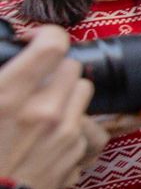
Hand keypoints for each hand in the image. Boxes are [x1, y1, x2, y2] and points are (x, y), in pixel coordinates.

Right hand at [0, 26, 106, 188]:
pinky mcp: (76, 153)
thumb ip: (0, 80)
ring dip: (66, 94)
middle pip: (72, 67)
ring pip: (83, 92)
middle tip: (34, 80)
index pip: (53, 44)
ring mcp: (65, 133)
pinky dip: (70, 125)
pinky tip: (46, 135)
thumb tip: (12, 57)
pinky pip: (84, 124)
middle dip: (54, 69)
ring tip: (42, 106)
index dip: (47, 35)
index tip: (36, 39)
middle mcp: (44, 111)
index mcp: (10, 96)